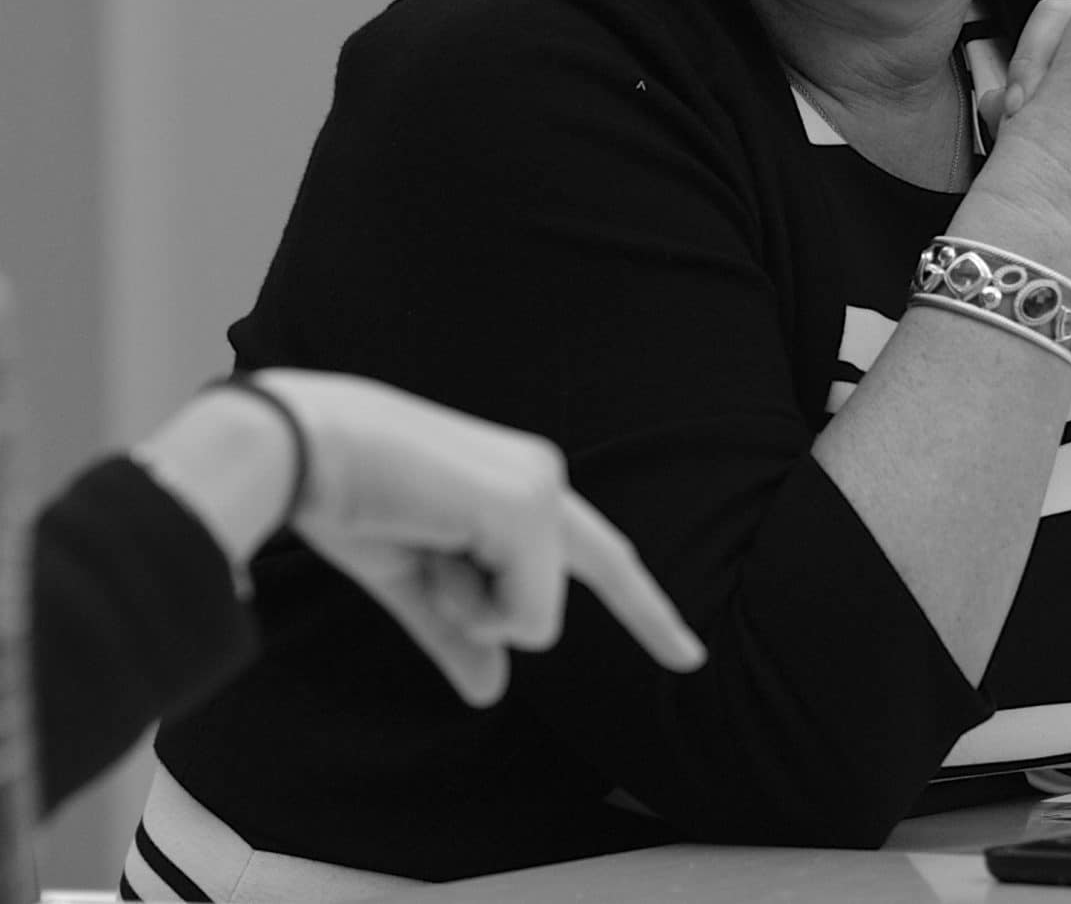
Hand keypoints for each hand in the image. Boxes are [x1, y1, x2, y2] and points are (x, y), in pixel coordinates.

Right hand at [139, 372, 704, 706]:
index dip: (647, 611)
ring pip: (535, 622)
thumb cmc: (353, 502)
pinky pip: (523, 617)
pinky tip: (429, 542)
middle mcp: (546, 479)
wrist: (306, 450)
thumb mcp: (413, 582)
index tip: (691, 658)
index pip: (603, 559)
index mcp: (525, 487)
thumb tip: (492, 693)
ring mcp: (542, 490)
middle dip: (482, 609)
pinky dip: (468, 606)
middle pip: (554, 603)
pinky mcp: (526, 509)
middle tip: (420, 536)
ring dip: (466, 608)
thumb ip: (458, 635)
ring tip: (417, 540)